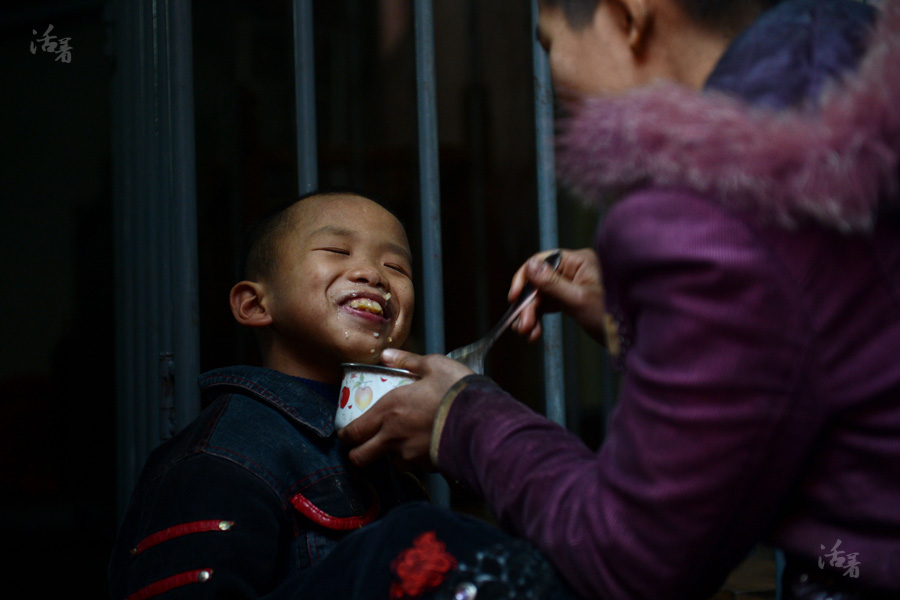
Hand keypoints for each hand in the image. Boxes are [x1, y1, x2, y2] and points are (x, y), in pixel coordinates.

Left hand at [337, 349, 472, 469]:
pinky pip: (414, 465)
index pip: (353, 431)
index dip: (345, 434)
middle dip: (357, 454)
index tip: (346, 432)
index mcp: (389, 409)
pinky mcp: (428, 466)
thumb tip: (386, 355)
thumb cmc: (457, 389)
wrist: (484, 420)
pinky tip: (424, 446)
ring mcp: (410, 454)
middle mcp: (393, 436)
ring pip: (389, 463)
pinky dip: (415, 459)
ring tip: (399, 444)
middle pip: (361, 457)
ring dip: (390, 456)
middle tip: (361, 446)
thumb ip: (408, 360)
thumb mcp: (434, 365)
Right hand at [509, 248, 607, 343]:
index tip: (514, 298)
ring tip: (527, 334)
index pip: (542, 261)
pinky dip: (539, 320)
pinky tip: (534, 334)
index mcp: (578, 261)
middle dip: (528, 305)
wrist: (632, 338)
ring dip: (530, 315)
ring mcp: (572, 286)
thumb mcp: (578, 300)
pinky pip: (548, 306)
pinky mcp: (571, 301)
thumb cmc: (612, 316)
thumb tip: (530, 266)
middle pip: (539, 282)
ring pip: (541, 297)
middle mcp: (573, 270)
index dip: (524, 278)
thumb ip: (552, 283)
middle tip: (523, 326)